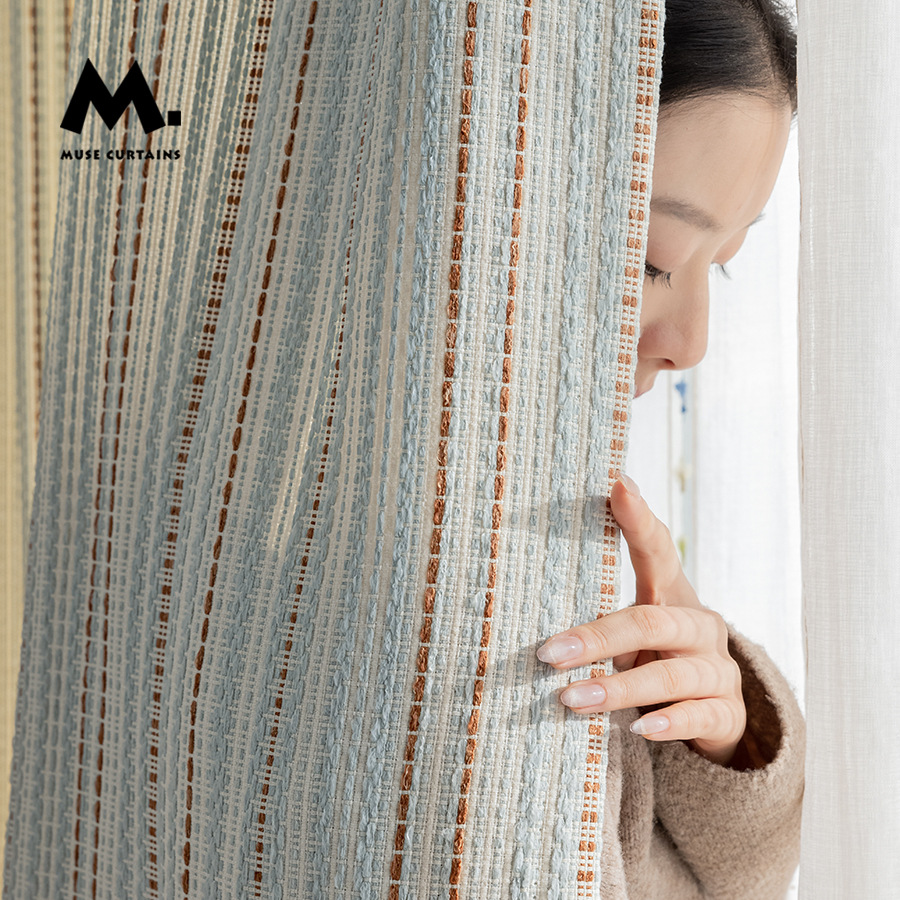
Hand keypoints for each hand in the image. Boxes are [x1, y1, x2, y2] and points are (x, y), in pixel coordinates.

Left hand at [536, 473, 745, 766]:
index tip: (616, 485)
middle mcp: (700, 625)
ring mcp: (717, 670)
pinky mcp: (725, 714)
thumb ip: (601, 599)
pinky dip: (668, 723)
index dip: (640, 519)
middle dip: (597, 638)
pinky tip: (637, 730)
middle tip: (546, 653)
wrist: (712, 713)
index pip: (658, 550)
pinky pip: (699, 717)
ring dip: (619, 688)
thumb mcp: (633, 625)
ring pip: (671, 675)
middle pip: (651, 621)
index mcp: (673, 593)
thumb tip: (531, 572)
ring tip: (571, 699)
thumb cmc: (654, 656)